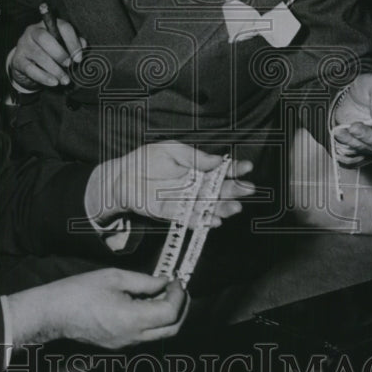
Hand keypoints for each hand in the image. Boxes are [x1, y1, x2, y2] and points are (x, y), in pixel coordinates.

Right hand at [8, 268, 189, 348]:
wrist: (54, 313)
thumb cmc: (79, 292)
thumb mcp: (114, 277)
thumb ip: (144, 281)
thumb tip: (164, 282)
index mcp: (132, 320)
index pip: (170, 313)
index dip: (179, 295)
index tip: (177, 280)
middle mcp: (133, 337)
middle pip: (172, 329)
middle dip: (181, 308)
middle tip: (178, 288)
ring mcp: (126, 344)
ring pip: (160, 334)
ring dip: (168, 314)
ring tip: (162, 292)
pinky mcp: (119, 345)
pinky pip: (145, 335)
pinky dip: (153, 320)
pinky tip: (146, 302)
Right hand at [10, 19, 86, 89]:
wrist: (26, 63)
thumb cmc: (48, 52)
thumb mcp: (62, 45)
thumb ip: (74, 44)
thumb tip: (83, 45)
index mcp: (47, 25)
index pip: (62, 26)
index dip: (72, 42)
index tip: (79, 58)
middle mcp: (33, 31)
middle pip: (45, 38)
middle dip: (59, 53)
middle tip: (69, 65)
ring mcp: (23, 45)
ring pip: (38, 55)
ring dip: (55, 69)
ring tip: (65, 80)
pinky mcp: (18, 60)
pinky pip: (31, 69)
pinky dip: (44, 77)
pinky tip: (54, 83)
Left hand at [85, 141, 254, 228]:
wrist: (123, 176)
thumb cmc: (146, 160)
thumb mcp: (172, 150)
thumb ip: (194, 157)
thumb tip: (217, 160)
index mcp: (197, 169)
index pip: (220, 170)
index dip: (234, 169)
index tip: (247, 167)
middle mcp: (195, 187)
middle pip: (218, 191)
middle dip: (234, 190)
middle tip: (248, 190)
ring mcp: (185, 201)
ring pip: (208, 207)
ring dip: (222, 209)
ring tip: (235, 208)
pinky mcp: (173, 214)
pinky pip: (189, 219)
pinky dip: (201, 221)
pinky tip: (214, 221)